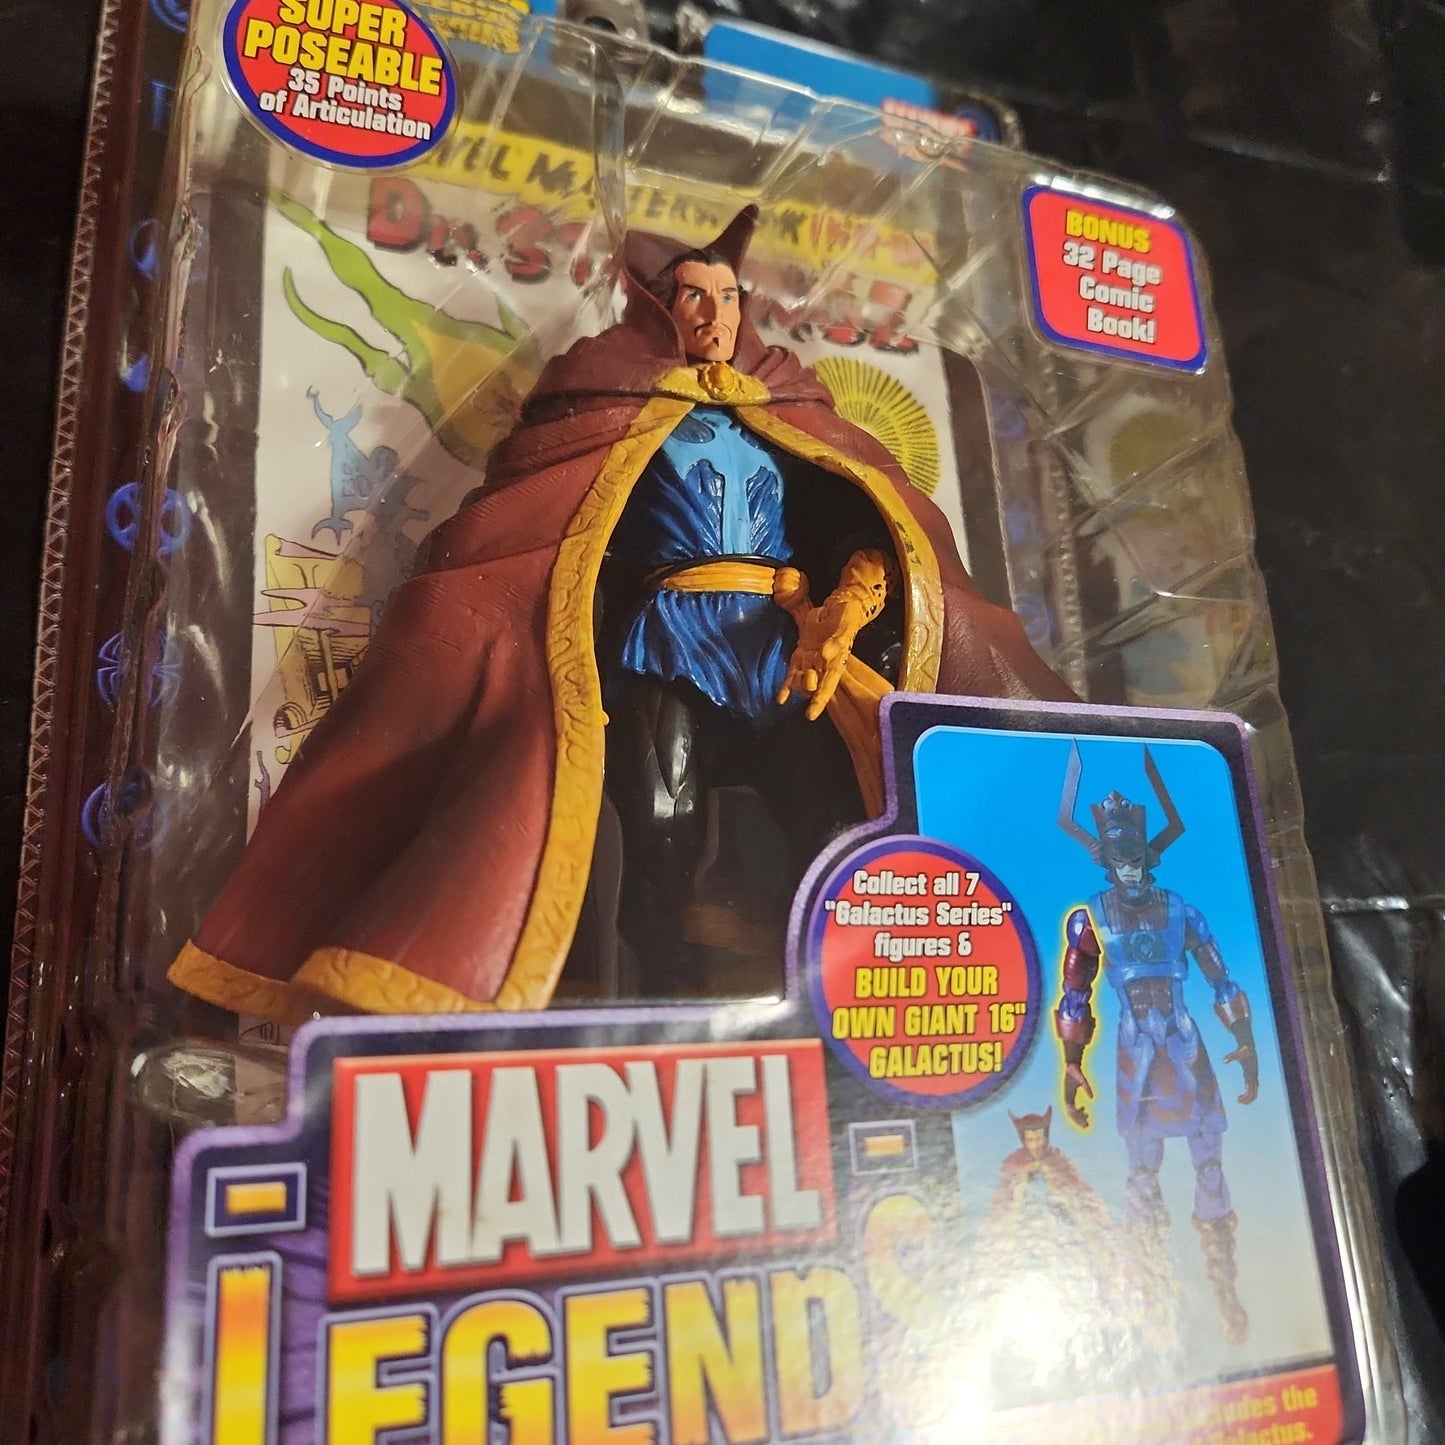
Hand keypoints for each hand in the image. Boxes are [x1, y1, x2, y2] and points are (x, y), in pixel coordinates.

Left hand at [777, 593, 868, 719]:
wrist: (839, 607)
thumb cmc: (846, 618)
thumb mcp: (844, 628)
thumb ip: (836, 641)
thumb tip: (824, 654)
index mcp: (837, 663)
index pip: (828, 685)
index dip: (820, 699)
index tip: (811, 714)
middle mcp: (824, 666)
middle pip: (813, 685)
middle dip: (808, 687)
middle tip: (808, 676)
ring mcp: (811, 661)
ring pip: (801, 680)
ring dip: (796, 685)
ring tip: (791, 685)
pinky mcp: (801, 653)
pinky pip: (792, 673)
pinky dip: (786, 686)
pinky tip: (780, 699)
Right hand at [1063, 1063, 1093, 1127]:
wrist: (1071, 1065)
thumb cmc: (1076, 1070)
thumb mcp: (1082, 1078)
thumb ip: (1086, 1087)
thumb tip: (1093, 1098)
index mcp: (1066, 1095)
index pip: (1070, 1110)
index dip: (1076, 1118)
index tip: (1084, 1123)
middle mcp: (1065, 1097)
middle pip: (1070, 1113)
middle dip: (1077, 1121)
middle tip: (1087, 1127)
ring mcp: (1067, 1097)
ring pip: (1072, 1111)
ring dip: (1078, 1117)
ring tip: (1088, 1122)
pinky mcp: (1070, 1095)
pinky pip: (1073, 1107)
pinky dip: (1079, 1111)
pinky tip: (1086, 1112)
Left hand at [1223, 1044, 1257, 1104]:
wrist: (1249, 1045)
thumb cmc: (1243, 1049)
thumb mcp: (1238, 1053)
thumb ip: (1232, 1056)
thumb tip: (1224, 1060)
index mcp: (1252, 1073)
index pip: (1251, 1088)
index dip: (1247, 1095)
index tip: (1239, 1100)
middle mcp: (1254, 1075)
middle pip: (1254, 1091)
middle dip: (1248, 1098)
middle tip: (1239, 1102)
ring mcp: (1254, 1075)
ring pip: (1254, 1089)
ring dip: (1249, 1096)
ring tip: (1240, 1101)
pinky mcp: (1252, 1074)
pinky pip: (1253, 1086)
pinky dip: (1250, 1092)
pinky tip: (1244, 1095)